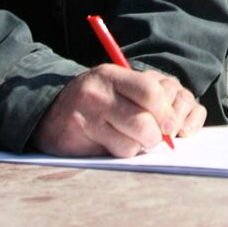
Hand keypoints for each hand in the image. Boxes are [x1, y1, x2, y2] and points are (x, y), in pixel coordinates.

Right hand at [32, 64, 204, 157]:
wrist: (51, 113)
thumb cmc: (97, 102)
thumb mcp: (118, 89)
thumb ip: (147, 98)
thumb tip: (177, 124)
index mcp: (113, 75)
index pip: (151, 91)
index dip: (167, 112)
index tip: (172, 125)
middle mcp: (99, 92)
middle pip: (144, 121)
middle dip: (156, 135)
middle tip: (154, 137)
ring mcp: (87, 115)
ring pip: (132, 141)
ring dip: (138, 146)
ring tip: (130, 138)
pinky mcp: (79, 136)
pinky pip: (116, 151)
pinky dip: (122, 151)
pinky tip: (112, 143)